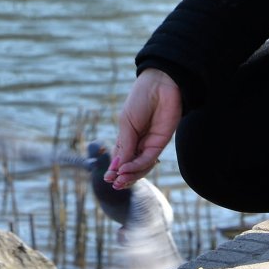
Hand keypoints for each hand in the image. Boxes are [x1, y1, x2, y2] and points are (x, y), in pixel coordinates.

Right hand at [110, 68, 182, 189]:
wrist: (160, 84)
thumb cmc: (140, 99)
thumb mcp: (126, 123)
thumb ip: (125, 145)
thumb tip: (118, 167)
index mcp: (128, 137)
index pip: (121, 159)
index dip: (115, 170)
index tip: (107, 178)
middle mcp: (139, 143)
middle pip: (131, 166)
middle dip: (123, 177)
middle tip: (114, 184)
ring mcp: (150, 143)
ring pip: (141, 166)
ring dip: (130, 175)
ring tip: (120, 179)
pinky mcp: (161, 143)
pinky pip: (149, 159)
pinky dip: (137, 166)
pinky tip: (127, 169)